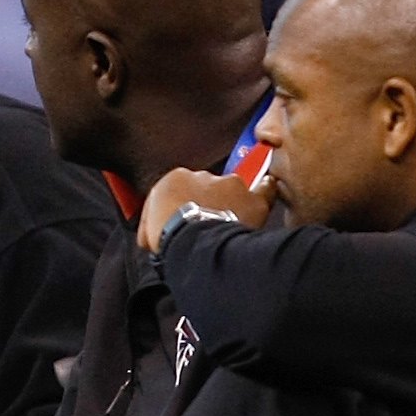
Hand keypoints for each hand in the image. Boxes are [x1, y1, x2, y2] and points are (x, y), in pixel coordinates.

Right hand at [138, 166, 270, 253]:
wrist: (193, 240)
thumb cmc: (168, 236)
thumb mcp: (148, 231)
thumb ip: (153, 226)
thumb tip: (150, 239)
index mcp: (176, 178)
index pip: (182, 189)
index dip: (184, 207)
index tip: (186, 220)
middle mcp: (204, 175)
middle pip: (208, 187)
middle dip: (208, 203)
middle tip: (208, 226)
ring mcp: (230, 185)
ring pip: (233, 189)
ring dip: (233, 202)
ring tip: (232, 222)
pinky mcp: (252, 200)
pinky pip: (264, 190)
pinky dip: (265, 191)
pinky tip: (267, 191)